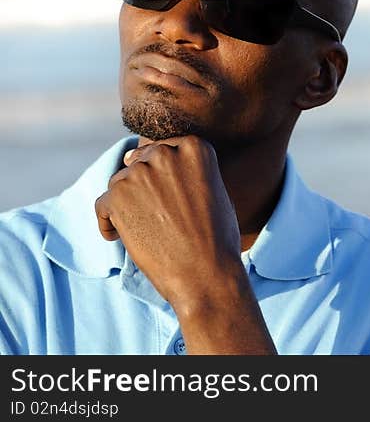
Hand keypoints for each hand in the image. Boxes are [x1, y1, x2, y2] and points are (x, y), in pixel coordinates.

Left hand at [94, 135, 241, 308]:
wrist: (205, 274)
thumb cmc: (215, 237)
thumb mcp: (212, 189)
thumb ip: (185, 169)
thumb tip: (142, 155)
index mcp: (195, 147)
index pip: (165, 147)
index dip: (165, 175)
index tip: (172, 199)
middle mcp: (165, 153)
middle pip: (140, 161)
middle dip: (145, 186)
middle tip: (159, 217)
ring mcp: (139, 174)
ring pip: (120, 182)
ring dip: (128, 203)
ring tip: (147, 229)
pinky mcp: (116, 197)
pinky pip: (103, 204)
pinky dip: (109, 222)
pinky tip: (123, 236)